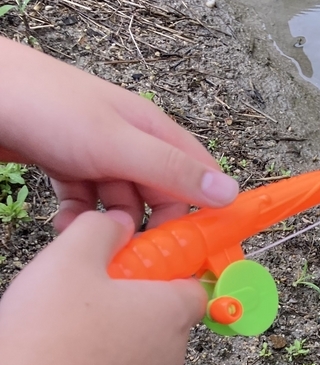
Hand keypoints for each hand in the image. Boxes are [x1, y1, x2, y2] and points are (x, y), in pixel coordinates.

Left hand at [0, 37, 238, 229]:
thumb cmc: (46, 105)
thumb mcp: (117, 143)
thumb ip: (172, 170)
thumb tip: (228, 193)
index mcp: (153, 132)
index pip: (199, 178)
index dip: (206, 215)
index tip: (202, 252)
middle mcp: (131, 144)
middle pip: (161, 199)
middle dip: (153, 230)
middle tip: (139, 259)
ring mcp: (99, 156)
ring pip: (122, 207)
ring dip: (111, 229)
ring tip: (92, 240)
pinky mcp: (69, 166)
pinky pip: (87, 204)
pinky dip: (80, 220)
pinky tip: (66, 226)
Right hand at [0, 210, 206, 364]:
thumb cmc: (48, 335)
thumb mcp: (69, 256)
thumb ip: (100, 229)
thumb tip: (118, 223)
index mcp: (170, 312)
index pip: (193, 285)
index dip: (165, 269)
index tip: (134, 261)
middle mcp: (171, 356)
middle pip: (162, 319)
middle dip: (131, 304)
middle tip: (85, 293)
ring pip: (138, 356)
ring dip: (112, 342)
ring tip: (64, 332)